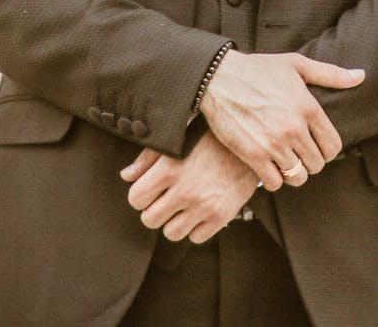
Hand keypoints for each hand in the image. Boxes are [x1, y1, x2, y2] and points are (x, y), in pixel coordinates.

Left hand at [121, 134, 257, 243]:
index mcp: (170, 169)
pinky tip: (201, 210)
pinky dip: (196, 227)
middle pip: (150, 219)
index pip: (136, 199)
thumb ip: (148, 158)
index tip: (152, 190)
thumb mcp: (178, 141)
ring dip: (175, 221)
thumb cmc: (211, 140)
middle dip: (155, 210)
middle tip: (168, 199)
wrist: (251, 146)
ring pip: (171, 233)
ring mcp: (204, 206)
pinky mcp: (222, 216)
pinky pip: (195, 237)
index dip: (141, 195)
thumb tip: (126, 176)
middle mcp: (185, 190)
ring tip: (184, 206)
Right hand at [199, 50, 364, 191]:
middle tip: (299, 153)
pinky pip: (275, 182)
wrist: (218, 78)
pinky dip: (274, 179)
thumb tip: (360, 76)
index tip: (316, 145)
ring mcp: (274, 144)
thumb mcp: (296, 65)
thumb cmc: (258, 70)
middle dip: (310, 161)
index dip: (327, 149)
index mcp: (309, 108)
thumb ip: (330, 74)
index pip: (333, 146)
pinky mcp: (253, 155)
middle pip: (317, 164)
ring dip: (293, 172)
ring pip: (298, 176)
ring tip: (285, 161)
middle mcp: (294, 128)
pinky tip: (269, 166)